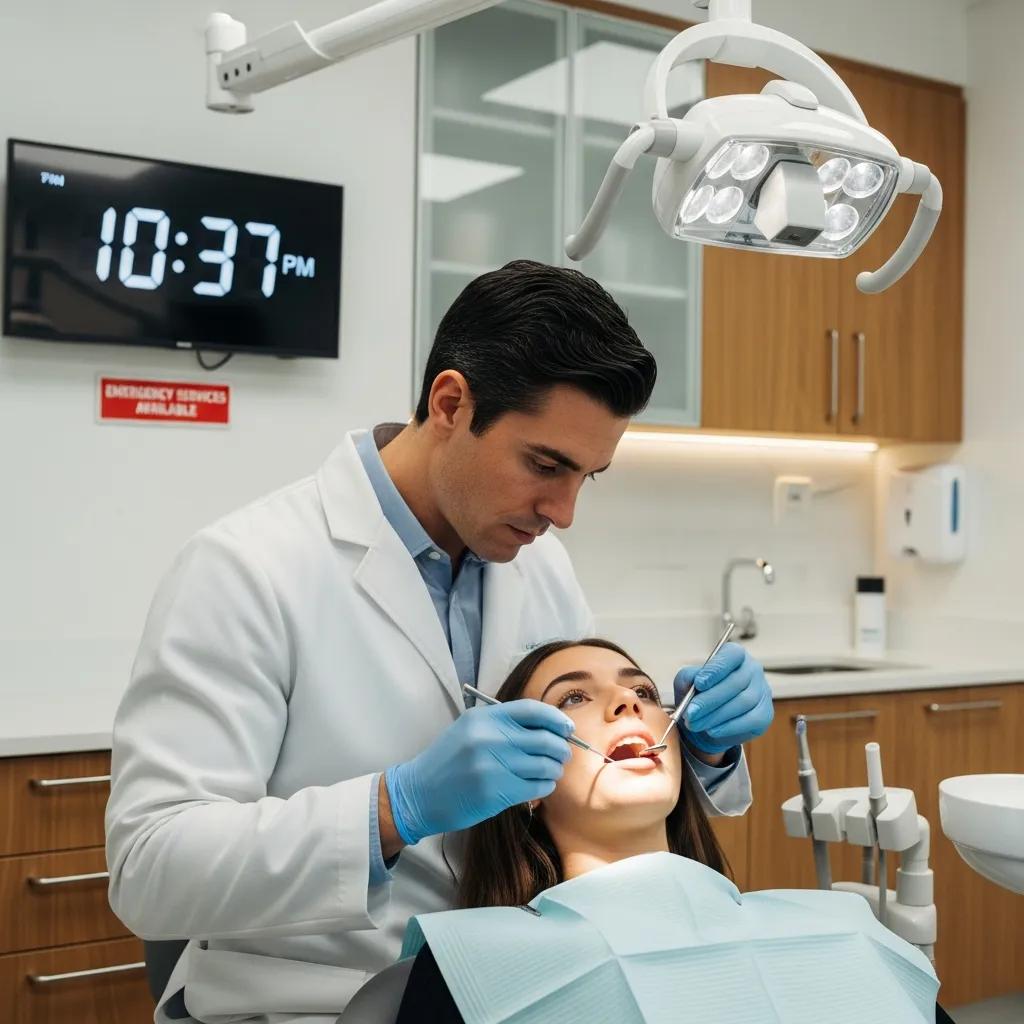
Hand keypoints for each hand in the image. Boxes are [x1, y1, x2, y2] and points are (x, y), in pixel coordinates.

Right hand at [384, 700, 573, 845]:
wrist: (419, 793)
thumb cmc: (449, 761)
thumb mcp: (469, 729)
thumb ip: (503, 724)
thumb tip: (549, 726)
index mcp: (484, 718)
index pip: (533, 710)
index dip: (556, 719)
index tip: (567, 728)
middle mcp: (490, 738)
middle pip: (545, 739)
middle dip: (561, 748)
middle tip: (563, 755)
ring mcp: (493, 765)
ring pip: (545, 765)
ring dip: (554, 769)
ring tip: (550, 771)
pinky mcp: (496, 792)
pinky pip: (537, 787)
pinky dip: (545, 787)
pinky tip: (539, 786)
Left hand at [673, 643, 773, 754]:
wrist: (707, 721)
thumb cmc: (698, 695)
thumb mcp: (687, 683)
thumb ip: (688, 677)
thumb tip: (693, 679)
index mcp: (735, 655)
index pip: (732, 655)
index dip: (716, 669)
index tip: (699, 684)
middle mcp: (752, 669)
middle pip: (736, 682)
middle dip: (710, 700)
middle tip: (691, 712)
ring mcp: (762, 692)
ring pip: (743, 702)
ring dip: (716, 715)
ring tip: (695, 723)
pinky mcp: (765, 714)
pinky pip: (750, 720)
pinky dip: (729, 727)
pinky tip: (712, 730)